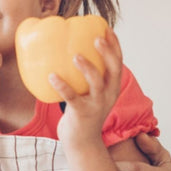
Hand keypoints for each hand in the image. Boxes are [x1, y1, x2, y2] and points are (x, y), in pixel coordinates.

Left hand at [53, 30, 122, 144]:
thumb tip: (63, 53)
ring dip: (88, 68)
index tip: (106, 28)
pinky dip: (62, 86)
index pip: (118, 63)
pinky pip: (72, 98)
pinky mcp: (82, 114)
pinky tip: (51, 76)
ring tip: (75, 56)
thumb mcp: (88, 93)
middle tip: (96, 37)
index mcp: (111, 87)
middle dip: (108, 52)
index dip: (115, 45)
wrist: (81, 142)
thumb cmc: (81, 112)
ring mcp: (96, 105)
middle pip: (114, 70)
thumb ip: (83, 77)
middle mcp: (108, 95)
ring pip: (97, 84)